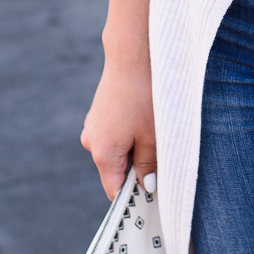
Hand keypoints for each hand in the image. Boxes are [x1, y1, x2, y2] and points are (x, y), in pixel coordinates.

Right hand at [81, 57, 156, 200]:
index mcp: (102, 154)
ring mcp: (93, 126)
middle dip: (138, 170)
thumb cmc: (144, 96)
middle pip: (116, 171)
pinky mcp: (99, 114)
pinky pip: (115, 135)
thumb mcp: (152, 136)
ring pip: (117, 151)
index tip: (155, 198)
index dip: (135, 197)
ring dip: (135, 149)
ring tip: (154, 132)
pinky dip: (129, 134)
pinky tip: (145, 119)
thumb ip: (148, 166)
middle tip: (163, 161)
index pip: (115, 191)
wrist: (133, 55)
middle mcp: (90, 142)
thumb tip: (147, 187)